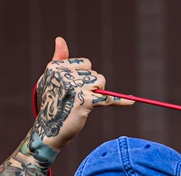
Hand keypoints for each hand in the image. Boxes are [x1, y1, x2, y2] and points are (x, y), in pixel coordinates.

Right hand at [33, 37, 133, 151]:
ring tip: (84, 103)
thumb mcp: (51, 78)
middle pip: (94, 73)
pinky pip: (107, 98)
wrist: (49, 130)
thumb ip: (59, 59)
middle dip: (93, 86)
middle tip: (78, 99)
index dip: (85, 76)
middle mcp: (64, 74)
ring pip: (101, 82)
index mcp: (56, 66)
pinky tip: (132, 101)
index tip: (76, 88)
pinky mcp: (84, 102)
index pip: (86, 63)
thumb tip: (60, 39)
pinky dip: (120, 101)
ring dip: (98, 93)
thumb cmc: (51, 103)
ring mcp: (74, 87)